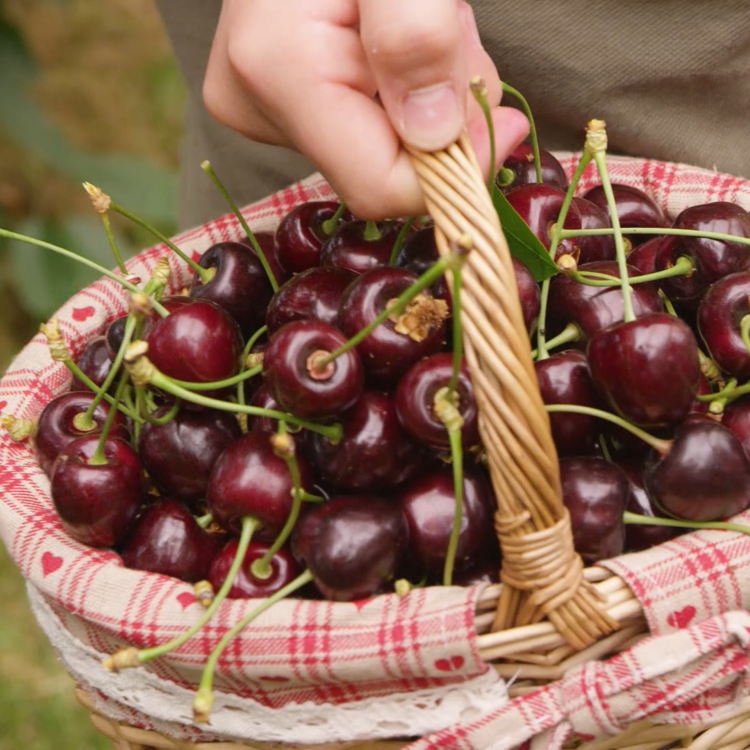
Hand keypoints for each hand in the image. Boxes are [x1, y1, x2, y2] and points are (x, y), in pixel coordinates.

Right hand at [203, 0, 528, 218]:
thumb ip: (415, 34)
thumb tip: (435, 135)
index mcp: (278, 72)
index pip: (379, 186)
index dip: (454, 168)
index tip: (507, 120)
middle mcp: (255, 106)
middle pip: (386, 166)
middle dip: (443, 112)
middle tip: (451, 29)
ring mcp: (260, 107)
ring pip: (381, 147)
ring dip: (427, 93)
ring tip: (418, 17)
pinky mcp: (276, 103)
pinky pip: (364, 124)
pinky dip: (401, 88)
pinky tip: (391, 36)